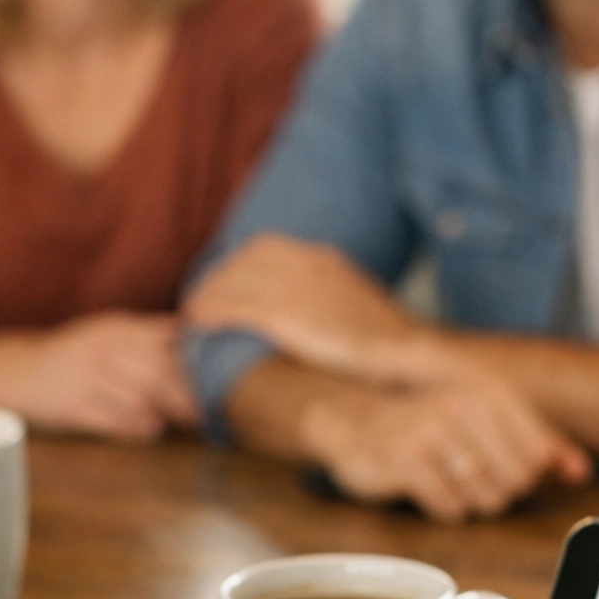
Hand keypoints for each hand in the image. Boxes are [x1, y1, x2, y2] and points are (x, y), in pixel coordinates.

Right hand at [17, 314, 200, 440]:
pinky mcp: (75, 406)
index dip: (198, 361)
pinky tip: (148, 429)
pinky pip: (120, 422)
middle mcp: (103, 348)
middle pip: (162, 372)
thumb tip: (196, 333)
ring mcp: (87, 377)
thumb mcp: (108, 332)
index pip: (170, 338)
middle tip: (209, 411)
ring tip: (181, 421)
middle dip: (190, 395)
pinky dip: (141, 428)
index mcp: (116, 327)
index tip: (217, 377)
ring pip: (145, 399)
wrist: (15, 373)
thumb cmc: (73, 356)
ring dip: (168, 414)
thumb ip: (148, 333)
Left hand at [185, 235, 426, 381]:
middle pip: (242, 262)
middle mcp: (304, 265)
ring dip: (208, 296)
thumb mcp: (357, 304)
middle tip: (202, 298)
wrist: (404, 350)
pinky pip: (233, 308)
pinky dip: (212, 313)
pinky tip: (200, 325)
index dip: (239, 264)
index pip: (265, 248)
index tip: (227, 280)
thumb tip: (320, 315)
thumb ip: (332, 300)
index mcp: (323, 259)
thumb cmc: (387, 339)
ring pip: (232, 283)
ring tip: (194, 313)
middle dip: (218, 278)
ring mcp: (292, 288)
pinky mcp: (282, 315)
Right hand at [303, 376, 590, 523]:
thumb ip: (538, 443)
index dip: (524, 475)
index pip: (539, 456)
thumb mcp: (483, 421)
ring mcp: (433, 431)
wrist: (350, 419)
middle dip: (497, 491)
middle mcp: (463, 404)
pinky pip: (450, 508)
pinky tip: (427, 490)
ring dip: (470, 502)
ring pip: (486, 498)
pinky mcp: (406, 460)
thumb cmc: (425, 424)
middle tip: (466, 477)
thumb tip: (580, 473)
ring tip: (446, 480)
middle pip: (516, 482)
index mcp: (489, 391)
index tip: (497, 467)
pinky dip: (443, 509)